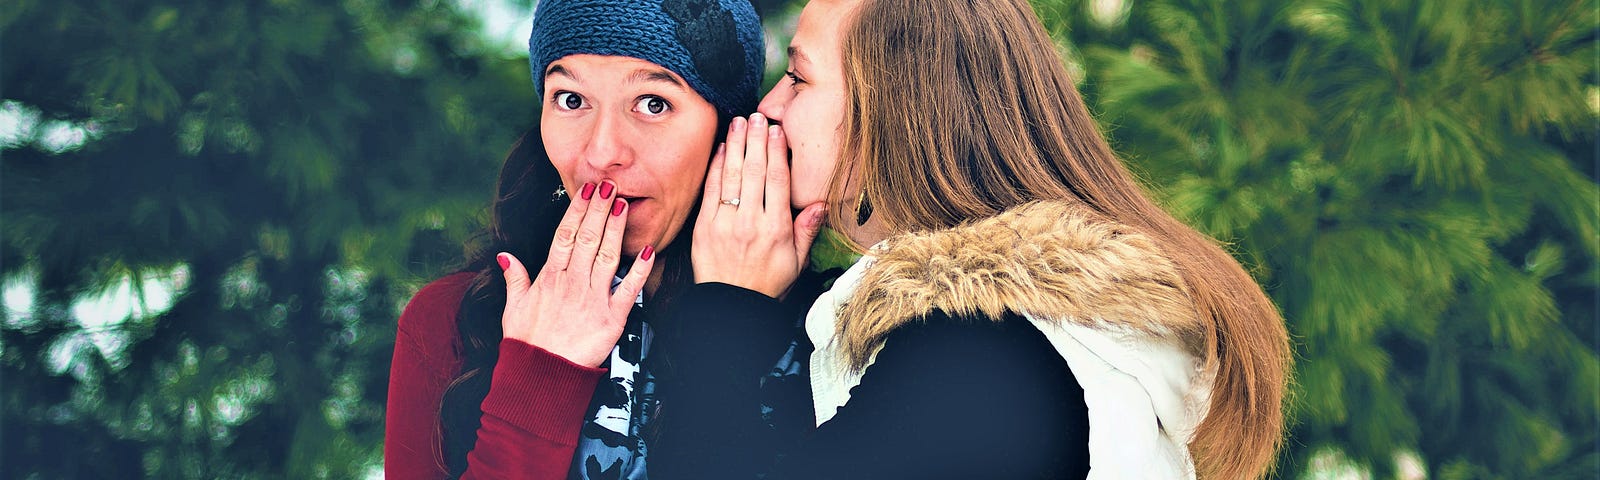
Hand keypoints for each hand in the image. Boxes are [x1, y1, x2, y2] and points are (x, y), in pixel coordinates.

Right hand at [498, 181, 655, 367]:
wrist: (540, 376)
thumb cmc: (527, 344)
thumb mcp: (513, 309)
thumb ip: (514, 279)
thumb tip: (505, 255)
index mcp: (549, 278)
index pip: (565, 236)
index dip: (577, 211)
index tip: (586, 191)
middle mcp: (571, 284)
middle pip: (587, 238)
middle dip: (599, 210)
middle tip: (609, 185)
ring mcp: (592, 299)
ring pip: (606, 256)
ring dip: (616, 229)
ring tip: (624, 204)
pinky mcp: (611, 318)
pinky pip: (628, 290)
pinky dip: (639, 270)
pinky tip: (648, 250)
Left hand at [692, 114, 826, 297]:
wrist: (732, 305)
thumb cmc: (767, 283)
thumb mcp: (796, 262)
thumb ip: (807, 230)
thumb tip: (821, 203)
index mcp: (776, 229)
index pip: (777, 181)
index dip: (777, 152)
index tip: (778, 131)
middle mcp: (751, 222)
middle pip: (755, 171)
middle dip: (756, 140)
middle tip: (758, 116)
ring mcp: (725, 223)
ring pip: (732, 176)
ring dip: (736, 145)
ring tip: (740, 121)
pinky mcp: (704, 226)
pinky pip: (711, 190)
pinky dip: (717, 167)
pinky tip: (722, 148)